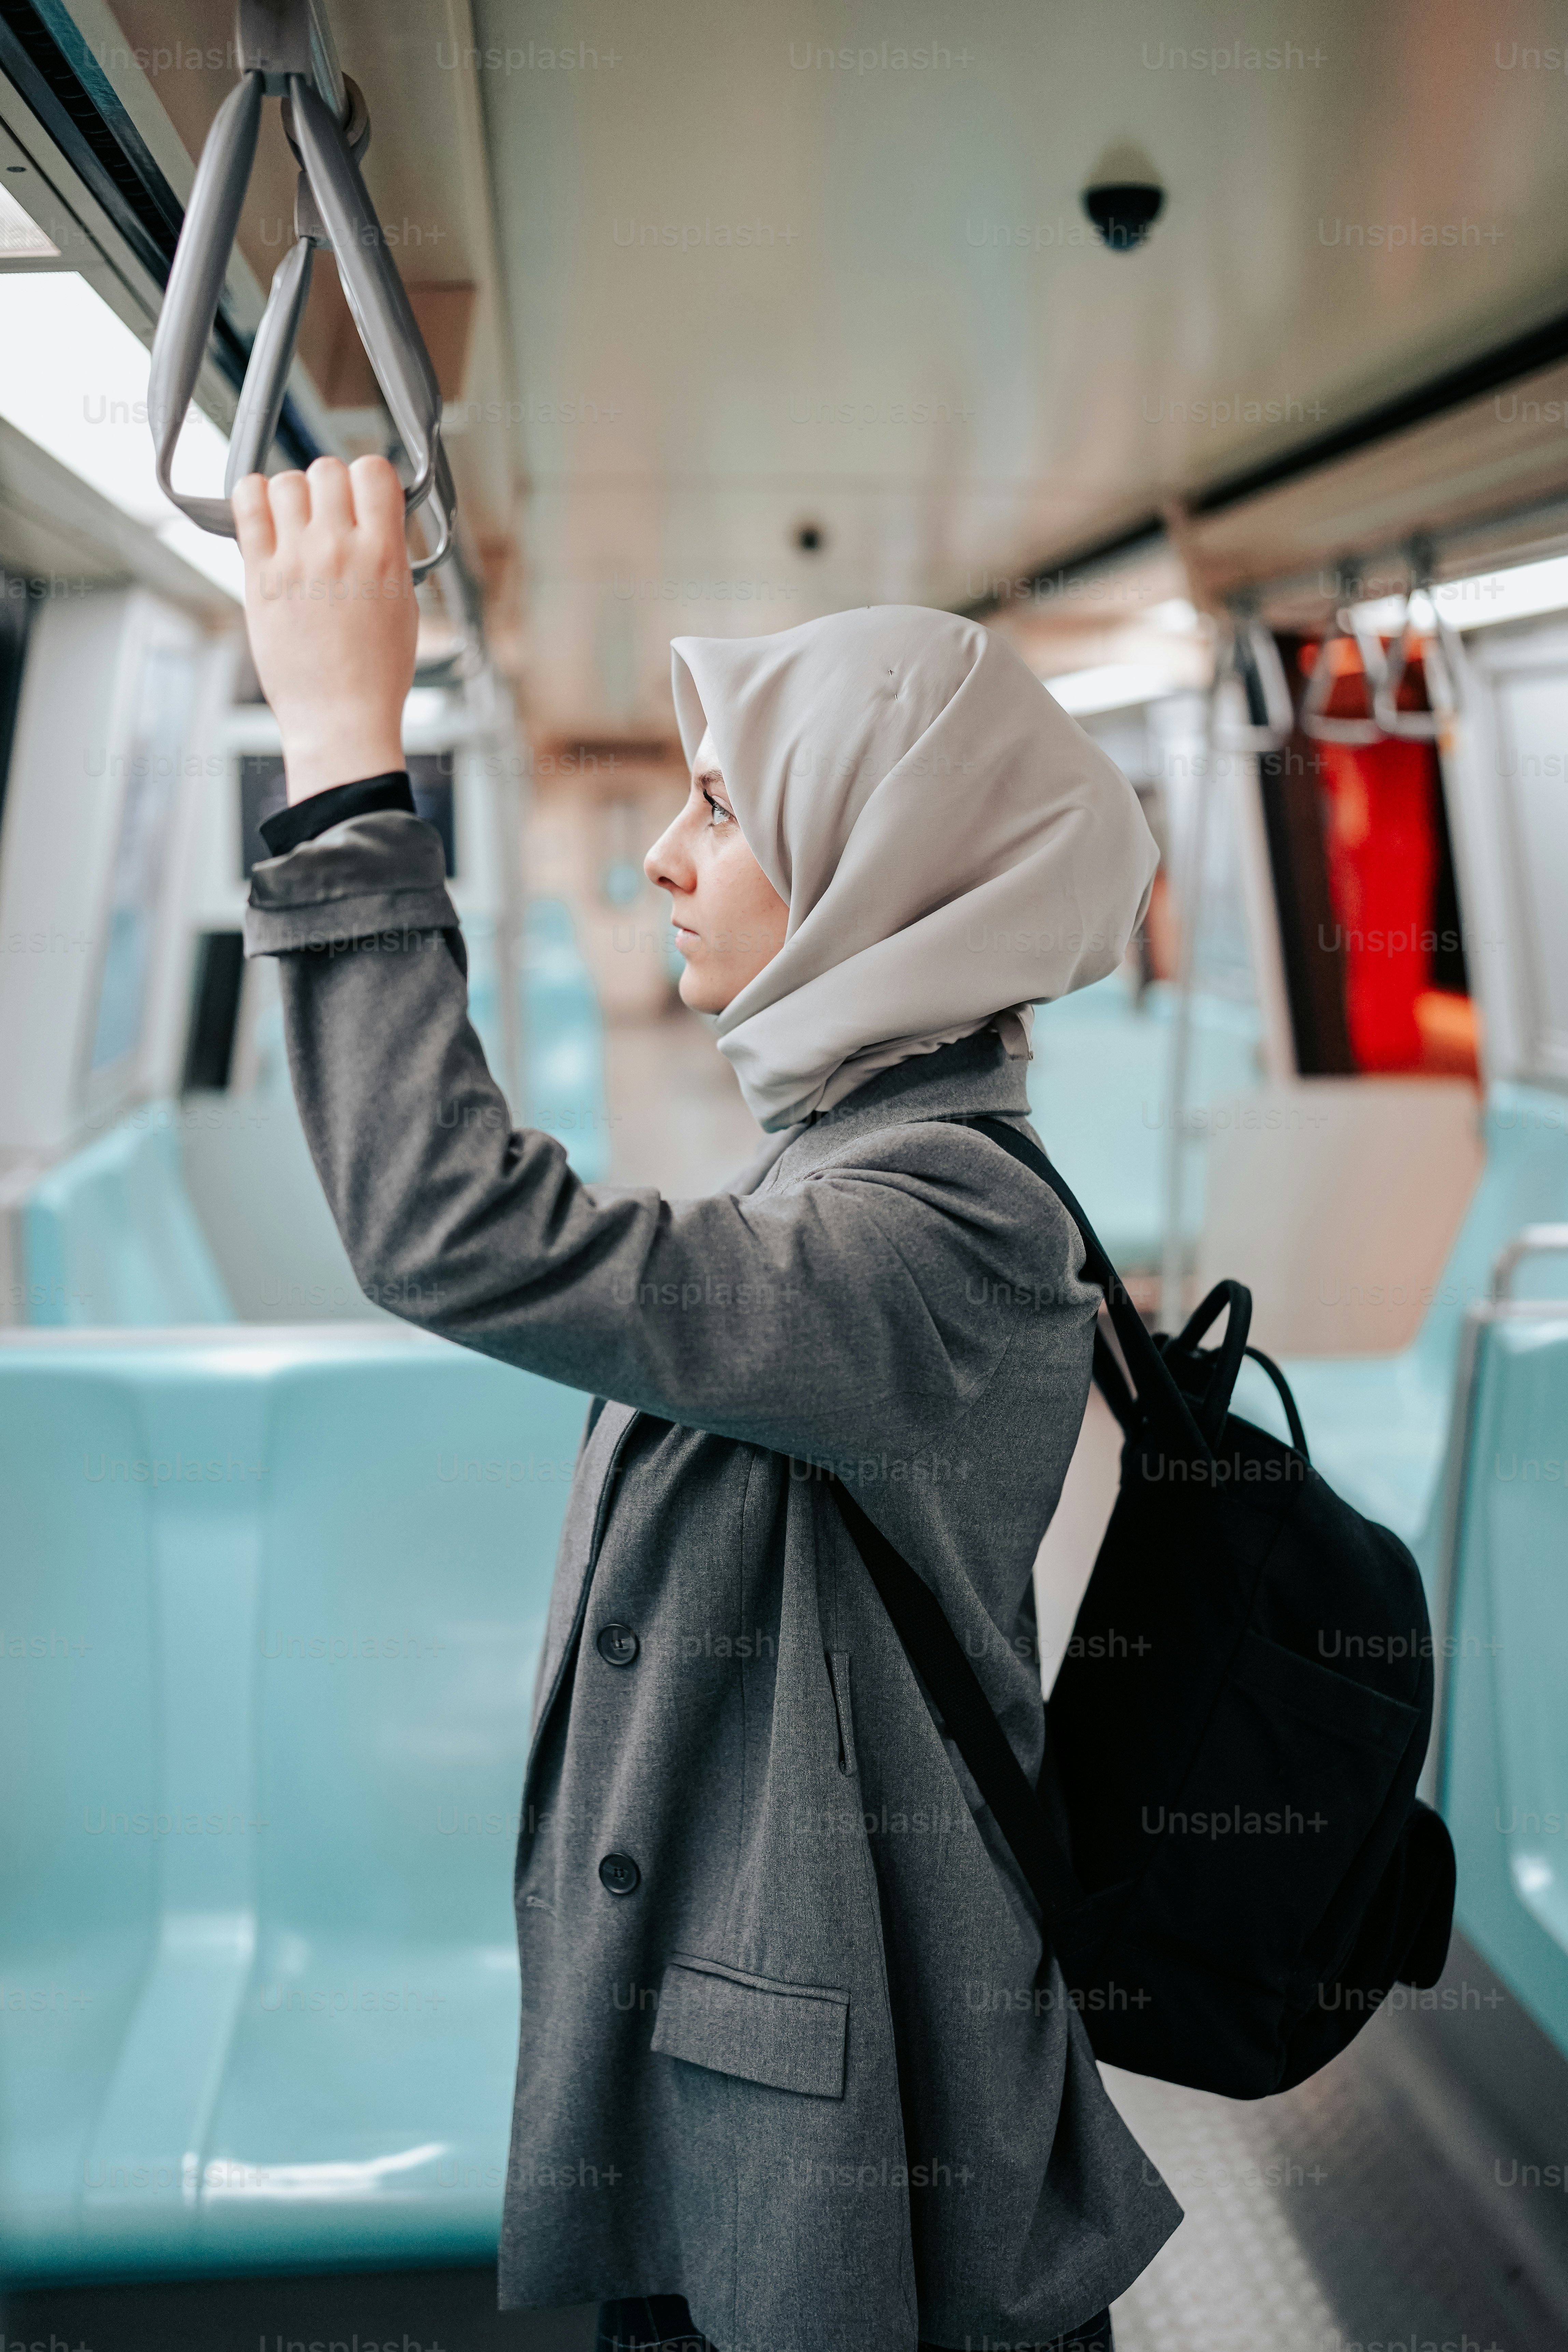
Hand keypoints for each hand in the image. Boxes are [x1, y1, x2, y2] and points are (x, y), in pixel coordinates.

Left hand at [233, 456, 418, 802]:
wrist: (340, 717)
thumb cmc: (375, 671)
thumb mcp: (404, 605)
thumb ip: (390, 552)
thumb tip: (374, 516)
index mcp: (383, 555)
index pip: (373, 471)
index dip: (368, 479)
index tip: (363, 499)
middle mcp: (338, 549)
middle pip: (327, 469)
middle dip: (329, 489)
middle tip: (328, 519)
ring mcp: (295, 561)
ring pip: (285, 482)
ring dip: (291, 495)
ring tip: (295, 525)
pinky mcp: (259, 577)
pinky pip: (246, 506)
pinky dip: (252, 499)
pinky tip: (264, 518)